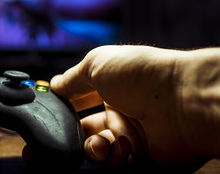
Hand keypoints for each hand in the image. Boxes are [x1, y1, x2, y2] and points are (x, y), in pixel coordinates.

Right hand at [49, 45, 219, 166]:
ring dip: (93, 148)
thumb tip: (54, 85)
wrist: (181, 100)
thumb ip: (72, 78)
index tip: (45, 117)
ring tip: (101, 143)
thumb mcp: (96, 63)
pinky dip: (114, 158)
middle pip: (84, 129)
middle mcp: (119, 110)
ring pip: (97, 149)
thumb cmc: (138, 74)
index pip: (78, 100)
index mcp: (109, 87)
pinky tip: (121, 147)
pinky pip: (116, 164)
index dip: (61, 109)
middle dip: (67, 137)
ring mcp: (130, 134)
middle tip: (51, 144)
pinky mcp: (141, 157)